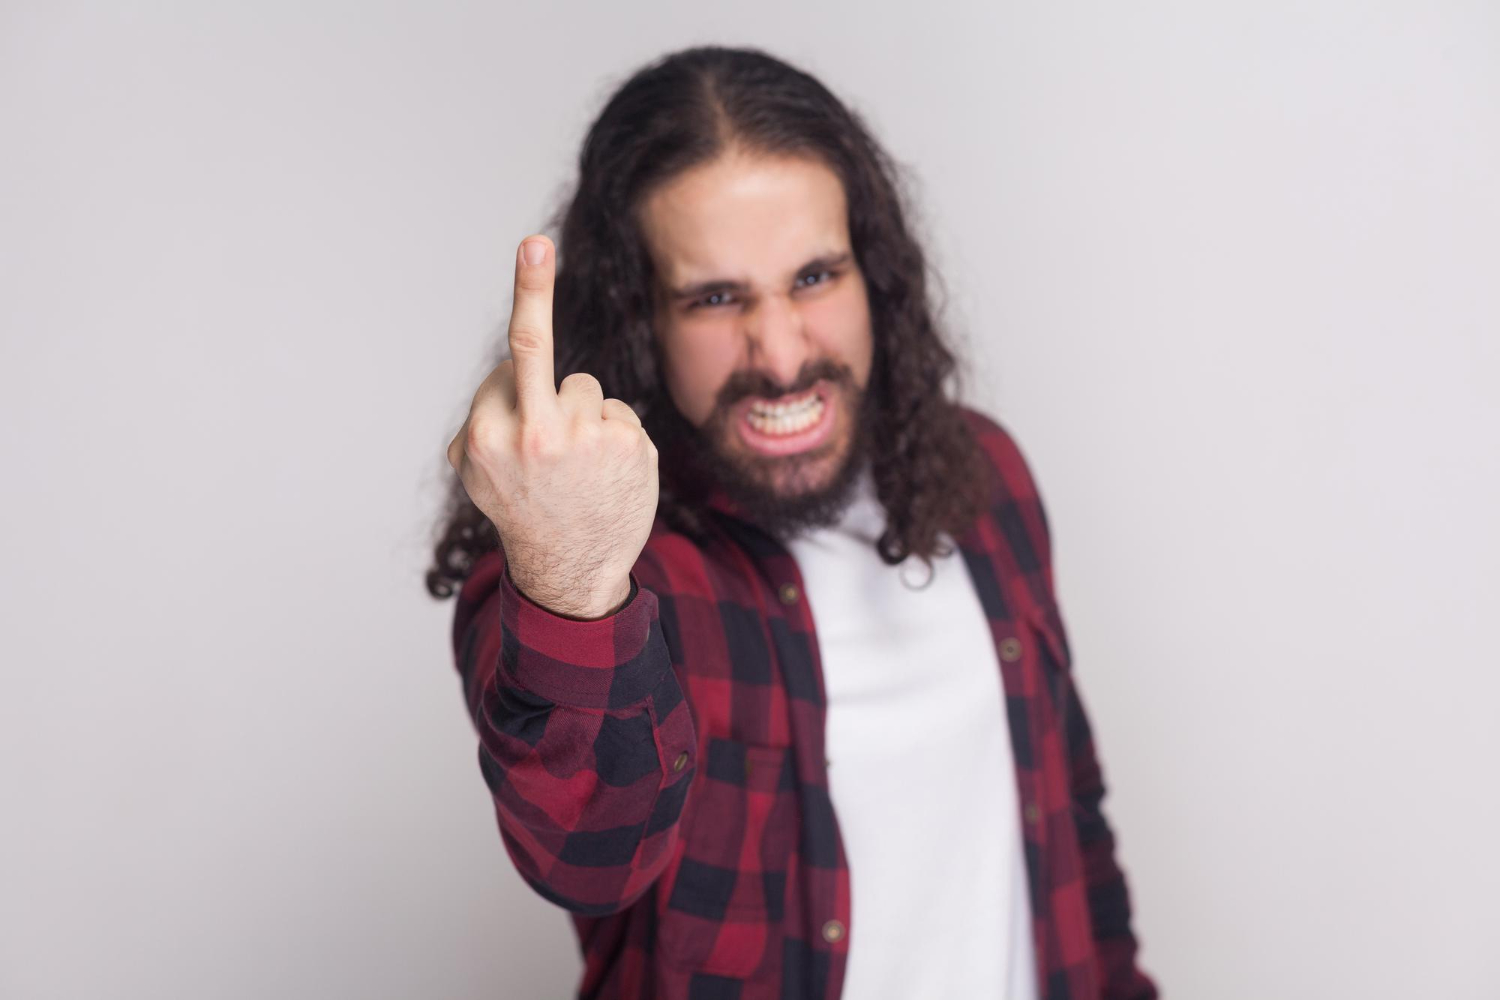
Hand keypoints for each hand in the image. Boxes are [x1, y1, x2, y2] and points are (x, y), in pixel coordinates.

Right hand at [447, 235, 658, 618]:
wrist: (571, 572)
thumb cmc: (522, 512)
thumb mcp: (480, 476)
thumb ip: (480, 427)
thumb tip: (502, 383)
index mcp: (485, 435)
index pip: (509, 367)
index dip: (518, 381)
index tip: (533, 249)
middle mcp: (533, 433)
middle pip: (532, 343)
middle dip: (531, 287)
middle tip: (534, 243)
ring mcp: (585, 438)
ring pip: (586, 387)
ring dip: (583, 416)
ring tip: (579, 466)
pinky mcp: (628, 446)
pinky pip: (618, 413)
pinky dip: (614, 437)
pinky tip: (606, 475)